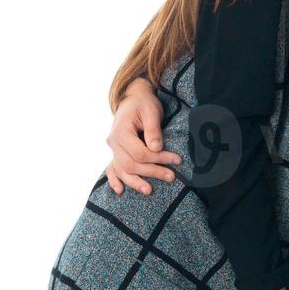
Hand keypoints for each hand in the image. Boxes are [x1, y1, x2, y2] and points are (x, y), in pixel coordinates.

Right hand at [104, 77, 180, 195]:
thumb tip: (156, 148)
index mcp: (121, 131)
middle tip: (172, 177)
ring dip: (136, 182)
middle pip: (131, 164)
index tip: (176, 160)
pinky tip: (120, 191)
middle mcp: (113, 142)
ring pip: (122, 170)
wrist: (133, 98)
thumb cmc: (144, 103)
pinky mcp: (116, 152)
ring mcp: (113, 148)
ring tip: (150, 190)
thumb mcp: (151, 111)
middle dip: (152, 172)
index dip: (158, 159)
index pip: (140, 152)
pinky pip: (112, 169)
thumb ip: (153, 130)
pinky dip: (114, 180)